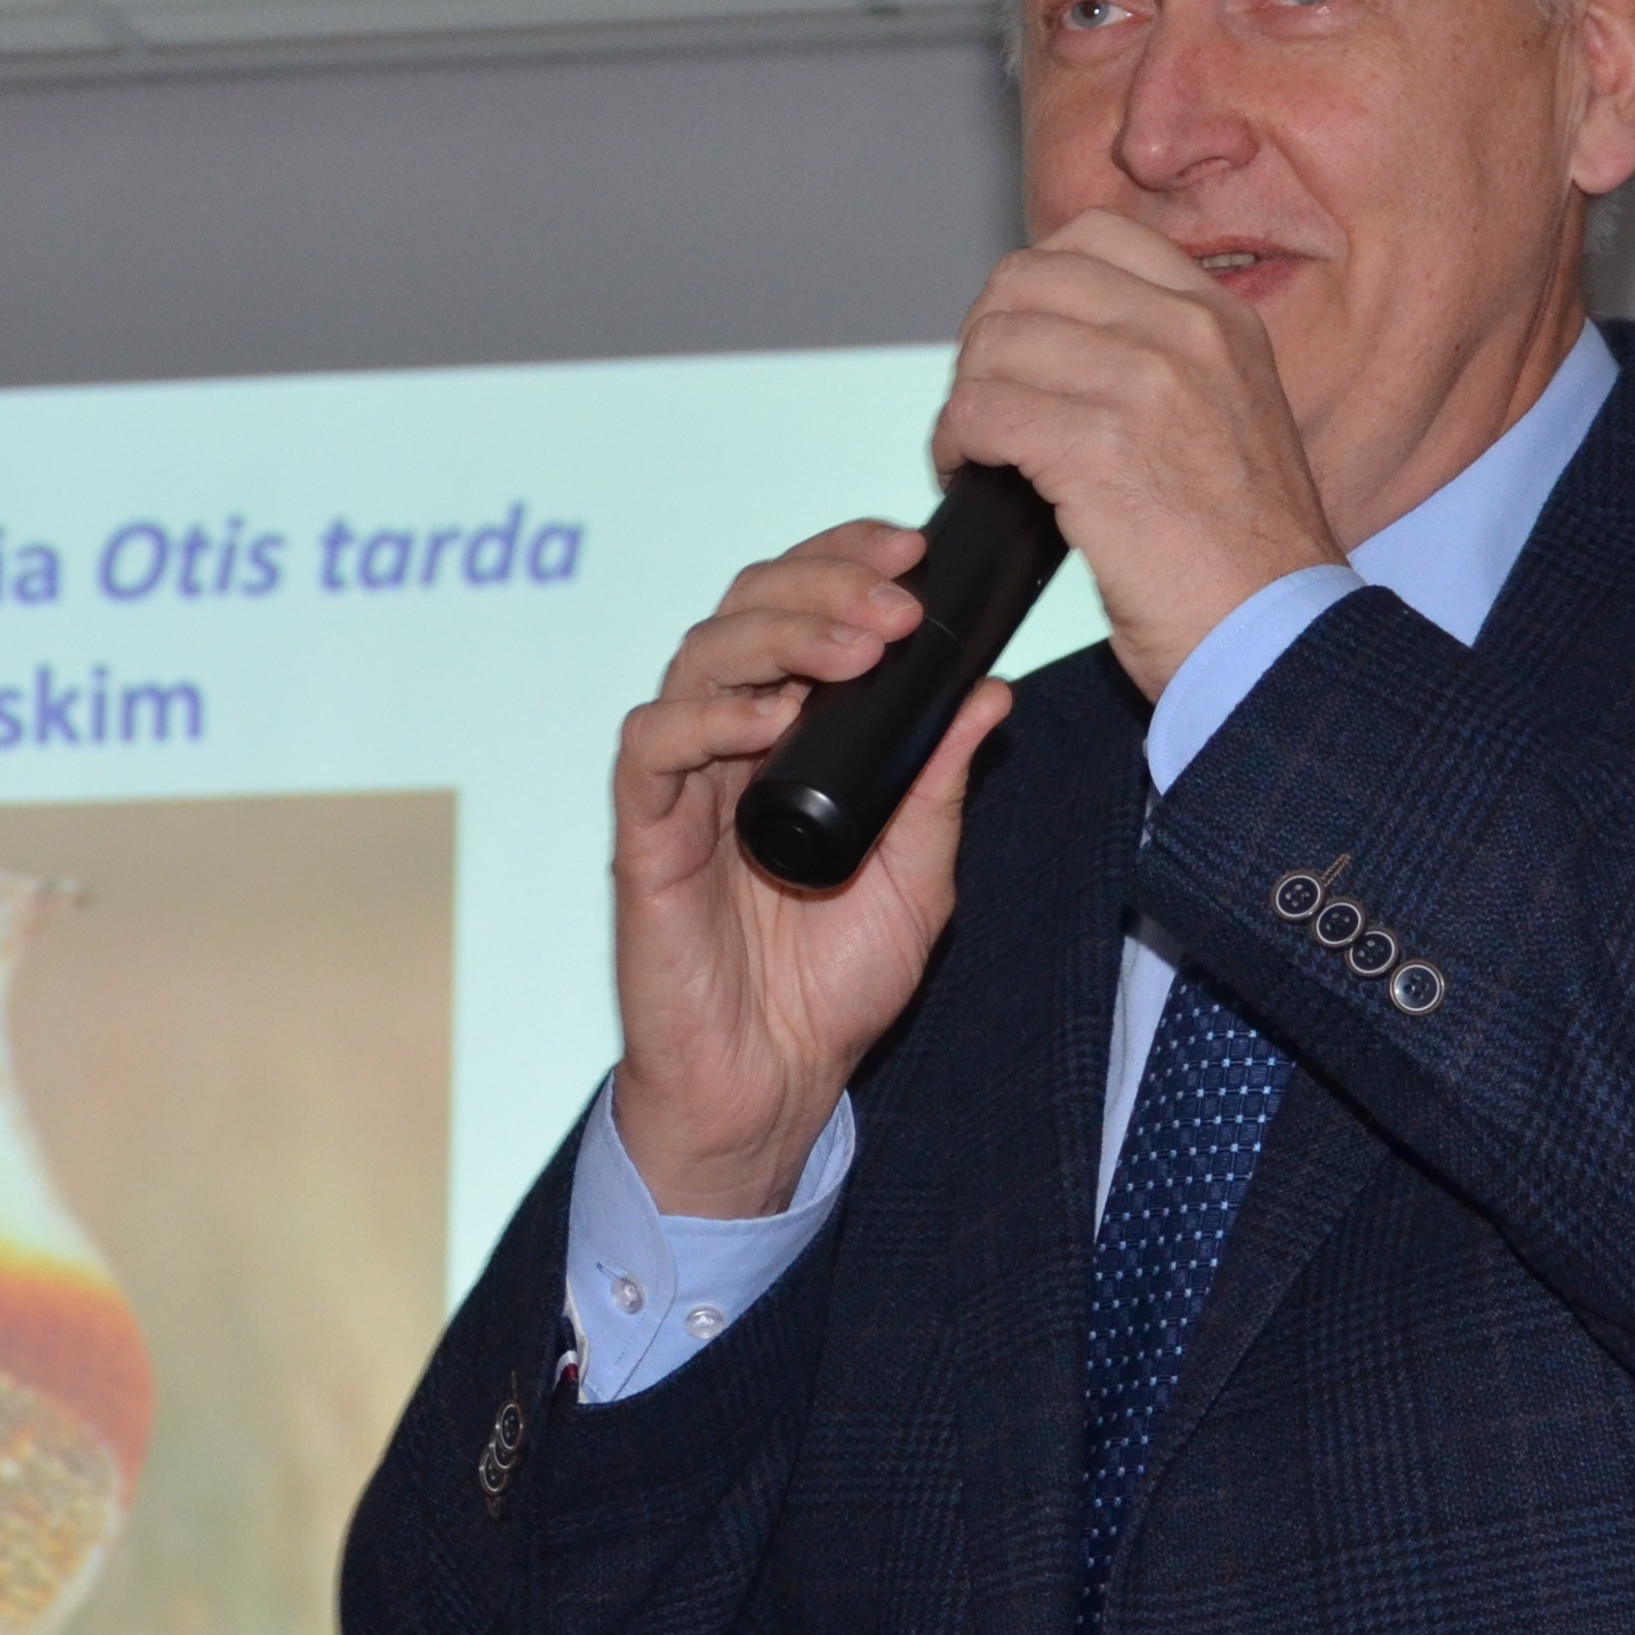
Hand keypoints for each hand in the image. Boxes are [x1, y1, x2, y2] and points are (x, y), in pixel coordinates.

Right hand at [610, 522, 1012, 1215]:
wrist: (776, 1083)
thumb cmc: (830, 986)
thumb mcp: (919, 876)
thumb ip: (940, 785)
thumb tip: (990, 692)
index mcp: (790, 736)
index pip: (800, 610)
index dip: (844, 563)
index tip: (914, 552)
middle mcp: (729, 743)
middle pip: (746, 612)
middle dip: (824, 585)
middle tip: (896, 599)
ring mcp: (684, 785)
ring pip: (699, 660)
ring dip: (778, 634)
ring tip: (855, 646)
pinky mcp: (645, 835)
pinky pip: (649, 748)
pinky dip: (701, 717)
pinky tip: (763, 717)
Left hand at [931, 212, 1340, 697]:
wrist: (1275, 634)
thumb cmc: (1246, 554)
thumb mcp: (1231, 415)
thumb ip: (1164, 361)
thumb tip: (1059, 342)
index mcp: (1220, 318)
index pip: (1091, 237)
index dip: (1032, 288)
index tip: (1022, 348)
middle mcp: (1186, 334)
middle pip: (1026, 281)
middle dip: (985, 340)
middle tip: (986, 404)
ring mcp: (1143, 385)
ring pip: (993, 343)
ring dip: (965, 398)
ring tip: (975, 448)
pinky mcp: (1095, 448)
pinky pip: (980, 410)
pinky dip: (956, 443)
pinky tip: (969, 475)